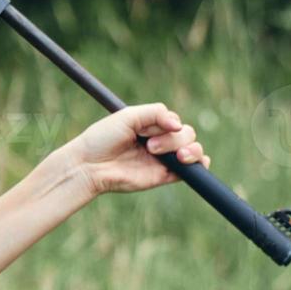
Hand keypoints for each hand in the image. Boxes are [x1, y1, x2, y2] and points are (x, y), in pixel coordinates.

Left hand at [67, 102, 210, 196]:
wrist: (90, 165)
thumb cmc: (103, 138)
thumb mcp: (128, 116)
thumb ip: (155, 113)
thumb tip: (179, 125)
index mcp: (151, 125)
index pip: (175, 121)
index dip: (171, 124)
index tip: (150, 130)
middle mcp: (160, 141)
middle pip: (187, 134)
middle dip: (173, 139)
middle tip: (150, 146)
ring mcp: (163, 159)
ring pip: (193, 149)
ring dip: (190, 149)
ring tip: (176, 157)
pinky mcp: (164, 176)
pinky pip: (191, 171)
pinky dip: (200, 165)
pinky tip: (189, 161)